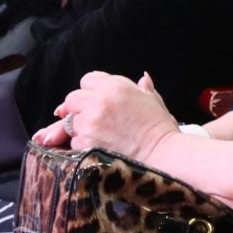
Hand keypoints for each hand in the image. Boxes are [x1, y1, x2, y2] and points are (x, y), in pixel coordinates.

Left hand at [53, 71, 179, 164]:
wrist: (162, 154)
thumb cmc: (160, 129)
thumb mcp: (153, 101)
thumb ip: (143, 88)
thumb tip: (143, 77)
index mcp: (115, 86)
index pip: (87, 80)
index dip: (91, 91)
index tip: (97, 101)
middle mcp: (99, 101)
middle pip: (72, 99)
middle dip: (79, 109)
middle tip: (93, 120)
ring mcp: (90, 122)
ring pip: (70, 122)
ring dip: (81, 129)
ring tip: (102, 137)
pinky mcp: (85, 142)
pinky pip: (73, 141)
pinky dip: (83, 146)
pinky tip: (100, 148)